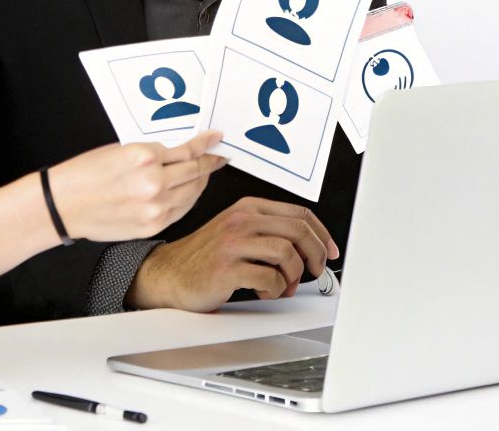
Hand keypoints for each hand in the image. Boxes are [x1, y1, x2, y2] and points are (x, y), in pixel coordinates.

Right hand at [48, 132, 225, 241]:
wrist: (62, 206)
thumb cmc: (85, 174)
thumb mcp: (121, 150)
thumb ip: (152, 154)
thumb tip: (178, 154)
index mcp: (144, 157)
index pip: (187, 150)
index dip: (205, 145)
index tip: (215, 139)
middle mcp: (153, 183)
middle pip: (194, 171)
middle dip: (209, 162)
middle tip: (218, 156)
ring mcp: (155, 208)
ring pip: (192, 192)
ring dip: (202, 181)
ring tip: (206, 172)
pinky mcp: (152, 226)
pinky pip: (181, 210)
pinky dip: (189, 199)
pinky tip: (191, 191)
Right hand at [126, 197, 340, 310]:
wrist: (168, 274)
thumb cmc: (205, 258)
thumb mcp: (238, 231)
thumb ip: (269, 232)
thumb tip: (310, 248)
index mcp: (248, 207)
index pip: (300, 213)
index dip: (322, 234)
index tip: (330, 251)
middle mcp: (242, 220)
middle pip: (298, 230)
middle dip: (315, 255)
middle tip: (315, 271)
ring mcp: (233, 242)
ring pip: (287, 253)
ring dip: (293, 276)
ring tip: (283, 286)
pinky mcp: (226, 267)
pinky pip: (268, 277)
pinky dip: (274, 289)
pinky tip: (262, 291)